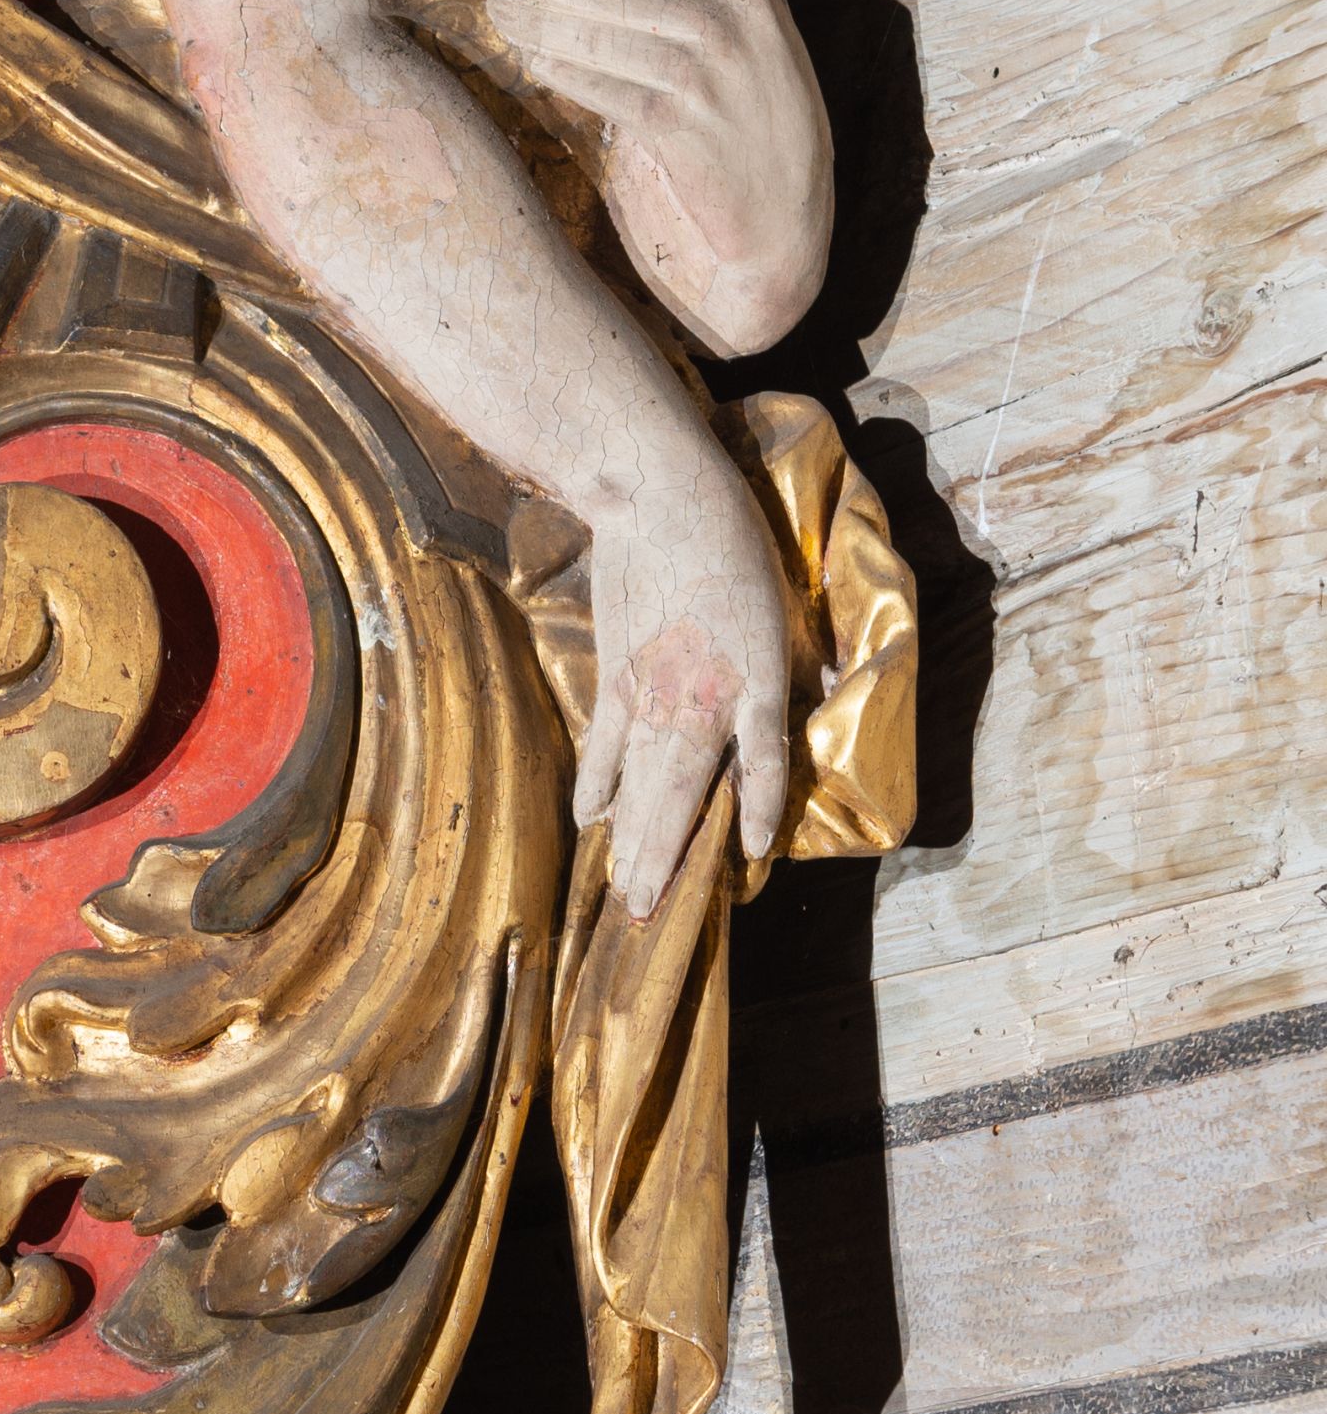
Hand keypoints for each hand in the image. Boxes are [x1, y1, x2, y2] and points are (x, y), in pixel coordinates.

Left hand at [478, 0, 829, 355]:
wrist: (785, 211)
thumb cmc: (766, 104)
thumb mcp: (765, 20)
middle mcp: (729, 30)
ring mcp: (705, 82)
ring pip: (604, 39)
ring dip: (541, 22)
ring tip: (498, 9)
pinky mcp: (679, 131)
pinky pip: (605, 91)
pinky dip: (564, 73)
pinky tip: (530, 61)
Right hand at [570, 415, 792, 919]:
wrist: (656, 498)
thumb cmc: (733, 541)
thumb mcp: (785, 604)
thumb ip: (800, 665)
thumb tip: (820, 702)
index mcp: (754, 685)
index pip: (759, 770)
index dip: (756, 817)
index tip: (747, 860)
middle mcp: (700, 703)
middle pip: (681, 799)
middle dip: (665, 860)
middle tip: (647, 916)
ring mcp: (648, 695)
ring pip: (639, 787)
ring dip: (631, 843)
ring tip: (622, 891)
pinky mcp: (613, 677)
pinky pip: (604, 747)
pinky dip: (597, 786)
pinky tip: (592, 821)